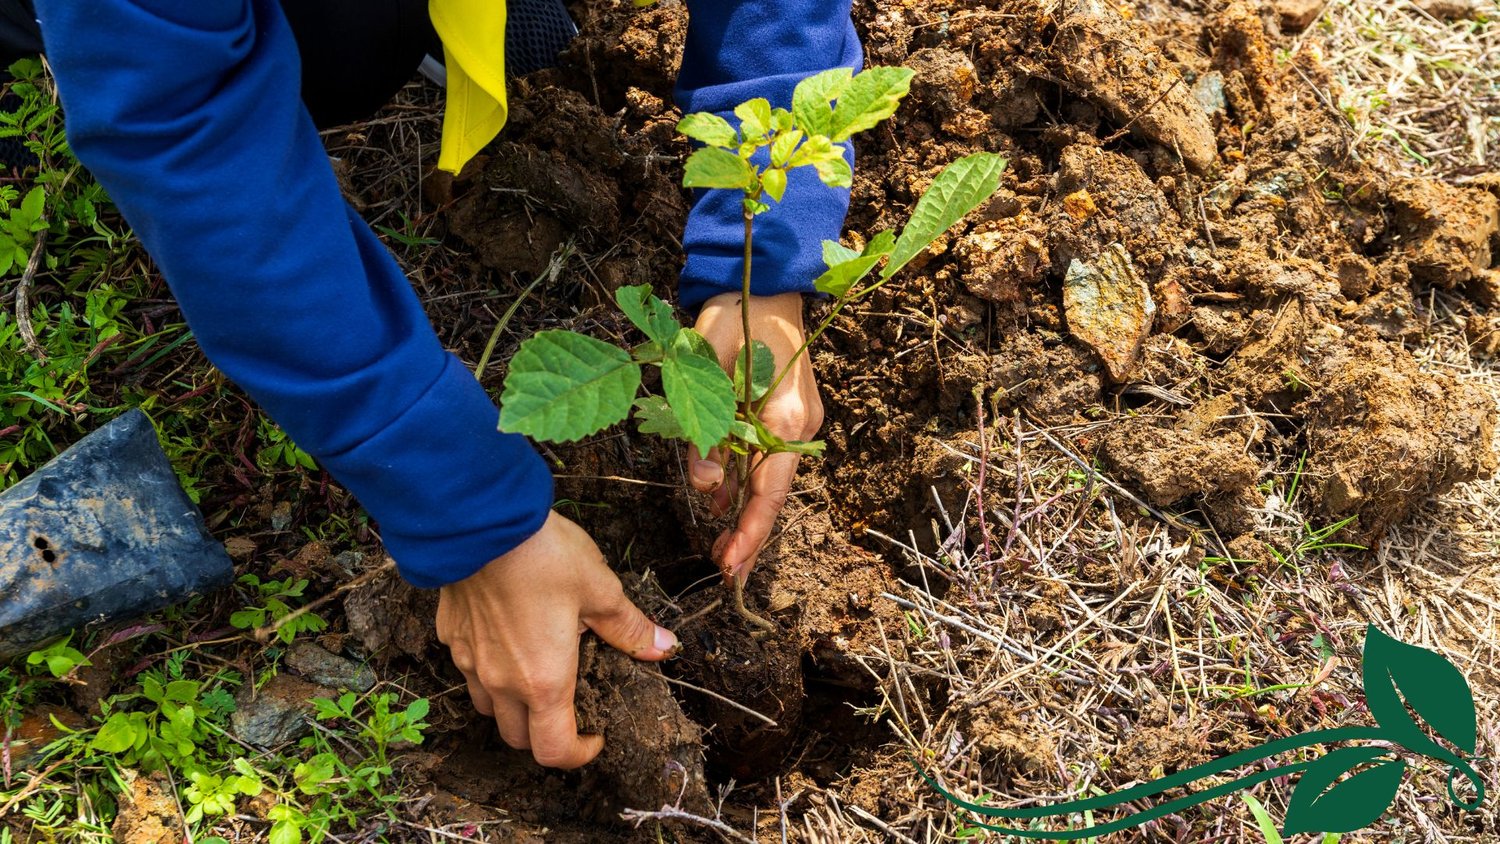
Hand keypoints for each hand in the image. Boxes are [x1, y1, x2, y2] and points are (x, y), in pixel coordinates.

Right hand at [436, 512, 677, 768]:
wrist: (479, 520)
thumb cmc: (543, 556)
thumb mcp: (600, 589)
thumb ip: (629, 627)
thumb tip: (664, 647)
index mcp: (543, 681)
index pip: (553, 751)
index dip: (578, 755)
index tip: (596, 736)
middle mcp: (501, 682)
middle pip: (518, 737)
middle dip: (546, 734)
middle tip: (571, 706)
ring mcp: (470, 660)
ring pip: (488, 707)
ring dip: (513, 706)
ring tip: (538, 673)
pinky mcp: (450, 635)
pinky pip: (469, 668)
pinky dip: (489, 669)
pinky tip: (507, 636)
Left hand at [690, 291, 823, 583]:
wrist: (766, 282)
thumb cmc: (735, 313)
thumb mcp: (706, 364)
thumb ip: (704, 428)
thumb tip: (706, 486)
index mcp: (786, 415)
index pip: (769, 489)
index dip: (750, 532)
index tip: (730, 566)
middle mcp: (800, 425)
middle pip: (774, 494)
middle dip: (751, 537)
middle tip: (726, 575)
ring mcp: (797, 421)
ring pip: (769, 480)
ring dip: (746, 514)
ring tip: (723, 552)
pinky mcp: (787, 416)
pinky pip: (765, 459)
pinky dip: (747, 486)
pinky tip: (725, 506)